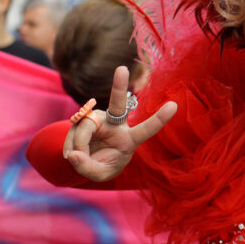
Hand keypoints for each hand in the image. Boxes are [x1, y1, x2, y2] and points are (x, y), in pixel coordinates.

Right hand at [63, 66, 177, 180]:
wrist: (86, 160)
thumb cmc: (102, 165)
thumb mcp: (100, 174)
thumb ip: (88, 168)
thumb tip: (73, 154)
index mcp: (130, 139)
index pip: (147, 129)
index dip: (160, 118)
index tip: (174, 105)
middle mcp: (116, 124)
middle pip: (118, 104)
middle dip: (119, 86)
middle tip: (122, 69)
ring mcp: (99, 118)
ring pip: (84, 128)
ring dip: (77, 146)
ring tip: (78, 158)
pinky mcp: (83, 118)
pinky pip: (73, 131)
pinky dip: (70, 146)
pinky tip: (72, 153)